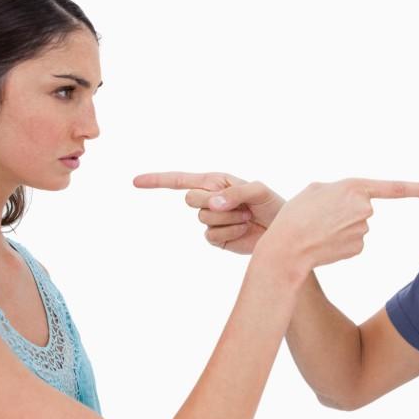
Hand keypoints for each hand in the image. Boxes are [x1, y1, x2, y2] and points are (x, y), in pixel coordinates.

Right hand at [133, 172, 285, 253]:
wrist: (283, 232)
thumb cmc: (272, 205)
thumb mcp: (258, 191)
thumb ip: (235, 192)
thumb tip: (211, 203)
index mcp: (214, 182)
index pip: (179, 180)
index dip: (157, 180)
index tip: (135, 181)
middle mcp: (209, 199)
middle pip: (191, 200)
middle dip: (213, 202)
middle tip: (238, 204)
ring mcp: (211, 220)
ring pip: (203, 219)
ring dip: (228, 218)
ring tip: (247, 216)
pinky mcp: (216, 238)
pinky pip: (212, 235)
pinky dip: (230, 232)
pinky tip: (244, 229)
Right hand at [260, 178, 418, 273]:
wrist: (288, 248)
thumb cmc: (295, 215)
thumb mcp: (314, 190)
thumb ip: (338, 190)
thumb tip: (352, 202)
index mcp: (355, 187)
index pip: (394, 188)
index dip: (418, 188)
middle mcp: (365, 208)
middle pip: (362, 208)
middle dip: (344, 211)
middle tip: (319, 215)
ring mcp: (363, 230)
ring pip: (356, 225)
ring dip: (339, 227)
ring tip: (317, 229)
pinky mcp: (359, 248)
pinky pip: (353, 241)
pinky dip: (339, 242)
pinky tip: (324, 243)